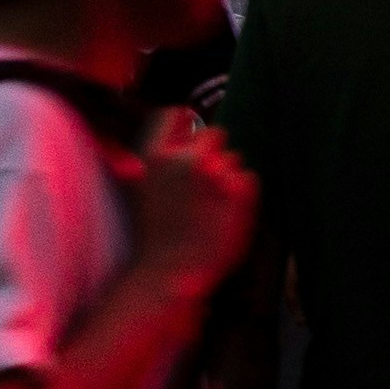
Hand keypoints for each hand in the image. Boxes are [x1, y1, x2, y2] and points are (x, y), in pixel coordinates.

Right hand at [133, 110, 258, 306]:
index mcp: (157, 154)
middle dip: (213, 154)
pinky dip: (242, 194)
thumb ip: (157, 155)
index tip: (191, 143)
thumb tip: (178, 123)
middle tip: (204, 186)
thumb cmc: (156, 236)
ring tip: (211, 208)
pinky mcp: (241, 191)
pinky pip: (249, 178)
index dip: (187, 126)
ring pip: (234, 158)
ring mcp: (216, 173)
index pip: (178, 113)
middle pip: (214, 133)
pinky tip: (226, 214)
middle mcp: (187, 158)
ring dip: (228, 176)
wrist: (171, 275)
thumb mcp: (140, 188)